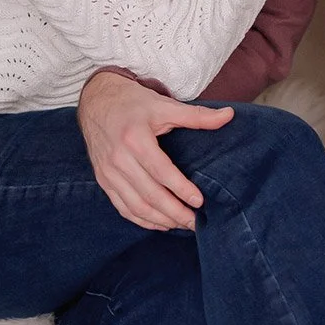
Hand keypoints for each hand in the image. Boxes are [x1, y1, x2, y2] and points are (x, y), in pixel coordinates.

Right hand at [78, 71, 233, 230]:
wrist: (96, 100)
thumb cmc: (133, 102)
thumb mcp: (164, 105)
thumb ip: (197, 115)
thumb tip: (228, 116)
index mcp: (135, 139)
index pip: (161, 171)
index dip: (181, 189)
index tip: (199, 202)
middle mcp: (118, 158)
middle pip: (149, 194)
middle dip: (174, 212)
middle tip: (195, 222)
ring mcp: (108, 172)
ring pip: (135, 206)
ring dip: (160, 220)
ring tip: (181, 225)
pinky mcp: (103, 180)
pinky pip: (122, 207)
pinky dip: (142, 220)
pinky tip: (160, 224)